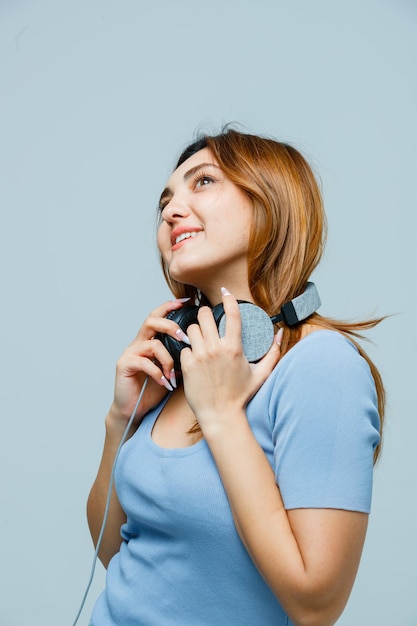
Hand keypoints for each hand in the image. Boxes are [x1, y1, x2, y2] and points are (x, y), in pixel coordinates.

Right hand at [107, 298, 190, 430]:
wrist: (134, 408)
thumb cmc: (154, 389)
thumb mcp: (173, 369)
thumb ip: (183, 356)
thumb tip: (205, 346)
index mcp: (150, 340)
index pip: (159, 315)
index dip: (170, 306)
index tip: (186, 302)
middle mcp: (139, 343)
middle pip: (151, 321)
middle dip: (170, 326)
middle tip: (185, 338)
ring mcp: (130, 353)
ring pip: (152, 344)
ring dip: (167, 359)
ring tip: (173, 374)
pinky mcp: (124, 365)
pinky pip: (144, 363)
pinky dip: (157, 373)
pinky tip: (165, 382)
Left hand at [180, 288, 281, 434]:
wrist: (220, 415)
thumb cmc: (240, 396)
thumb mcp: (261, 374)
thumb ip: (273, 352)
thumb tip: (280, 333)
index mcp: (234, 348)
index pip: (231, 314)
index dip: (228, 298)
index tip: (225, 291)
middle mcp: (215, 349)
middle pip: (204, 316)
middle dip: (205, 314)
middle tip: (207, 318)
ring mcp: (200, 356)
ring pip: (191, 328)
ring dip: (195, 330)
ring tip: (200, 336)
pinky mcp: (187, 365)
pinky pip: (184, 347)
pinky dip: (188, 349)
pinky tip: (194, 355)